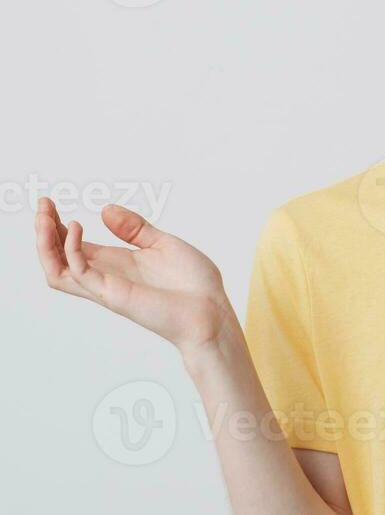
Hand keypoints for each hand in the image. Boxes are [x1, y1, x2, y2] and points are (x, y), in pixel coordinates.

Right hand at [35, 197, 234, 352]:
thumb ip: (134, 228)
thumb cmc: (194, 285)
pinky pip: (81, 273)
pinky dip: (72, 250)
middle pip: (59, 257)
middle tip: (42, 204)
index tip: (50, 202)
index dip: (58, 226)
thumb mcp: (163, 244)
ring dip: (46, 243)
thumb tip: (105, 209)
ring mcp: (107, 287)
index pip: (74, 245)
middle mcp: (106, 276)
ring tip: (44, 216)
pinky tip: (77, 227)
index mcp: (117, 264)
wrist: (212, 312)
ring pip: (58, 270)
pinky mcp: (114, 294)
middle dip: (45, 231)